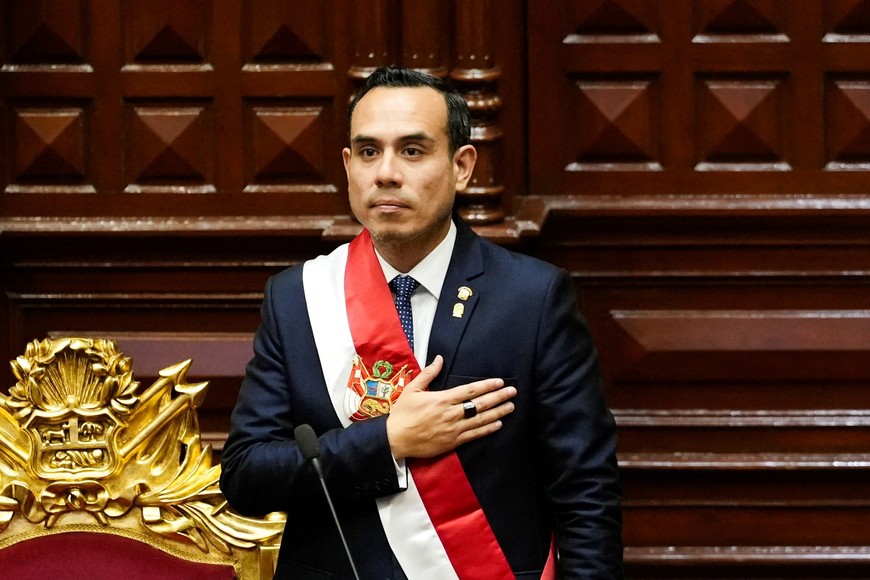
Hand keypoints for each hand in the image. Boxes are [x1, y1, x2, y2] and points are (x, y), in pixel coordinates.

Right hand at [386, 355, 516, 459]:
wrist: (396, 439)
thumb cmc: (403, 413)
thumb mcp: (412, 389)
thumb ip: (428, 374)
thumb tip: (439, 358)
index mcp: (442, 399)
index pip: (470, 390)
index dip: (486, 386)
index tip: (499, 382)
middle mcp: (451, 414)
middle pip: (480, 404)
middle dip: (498, 397)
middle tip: (512, 392)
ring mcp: (453, 429)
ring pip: (480, 420)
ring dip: (497, 413)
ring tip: (511, 407)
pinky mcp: (453, 442)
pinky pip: (474, 435)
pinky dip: (487, 429)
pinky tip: (498, 424)